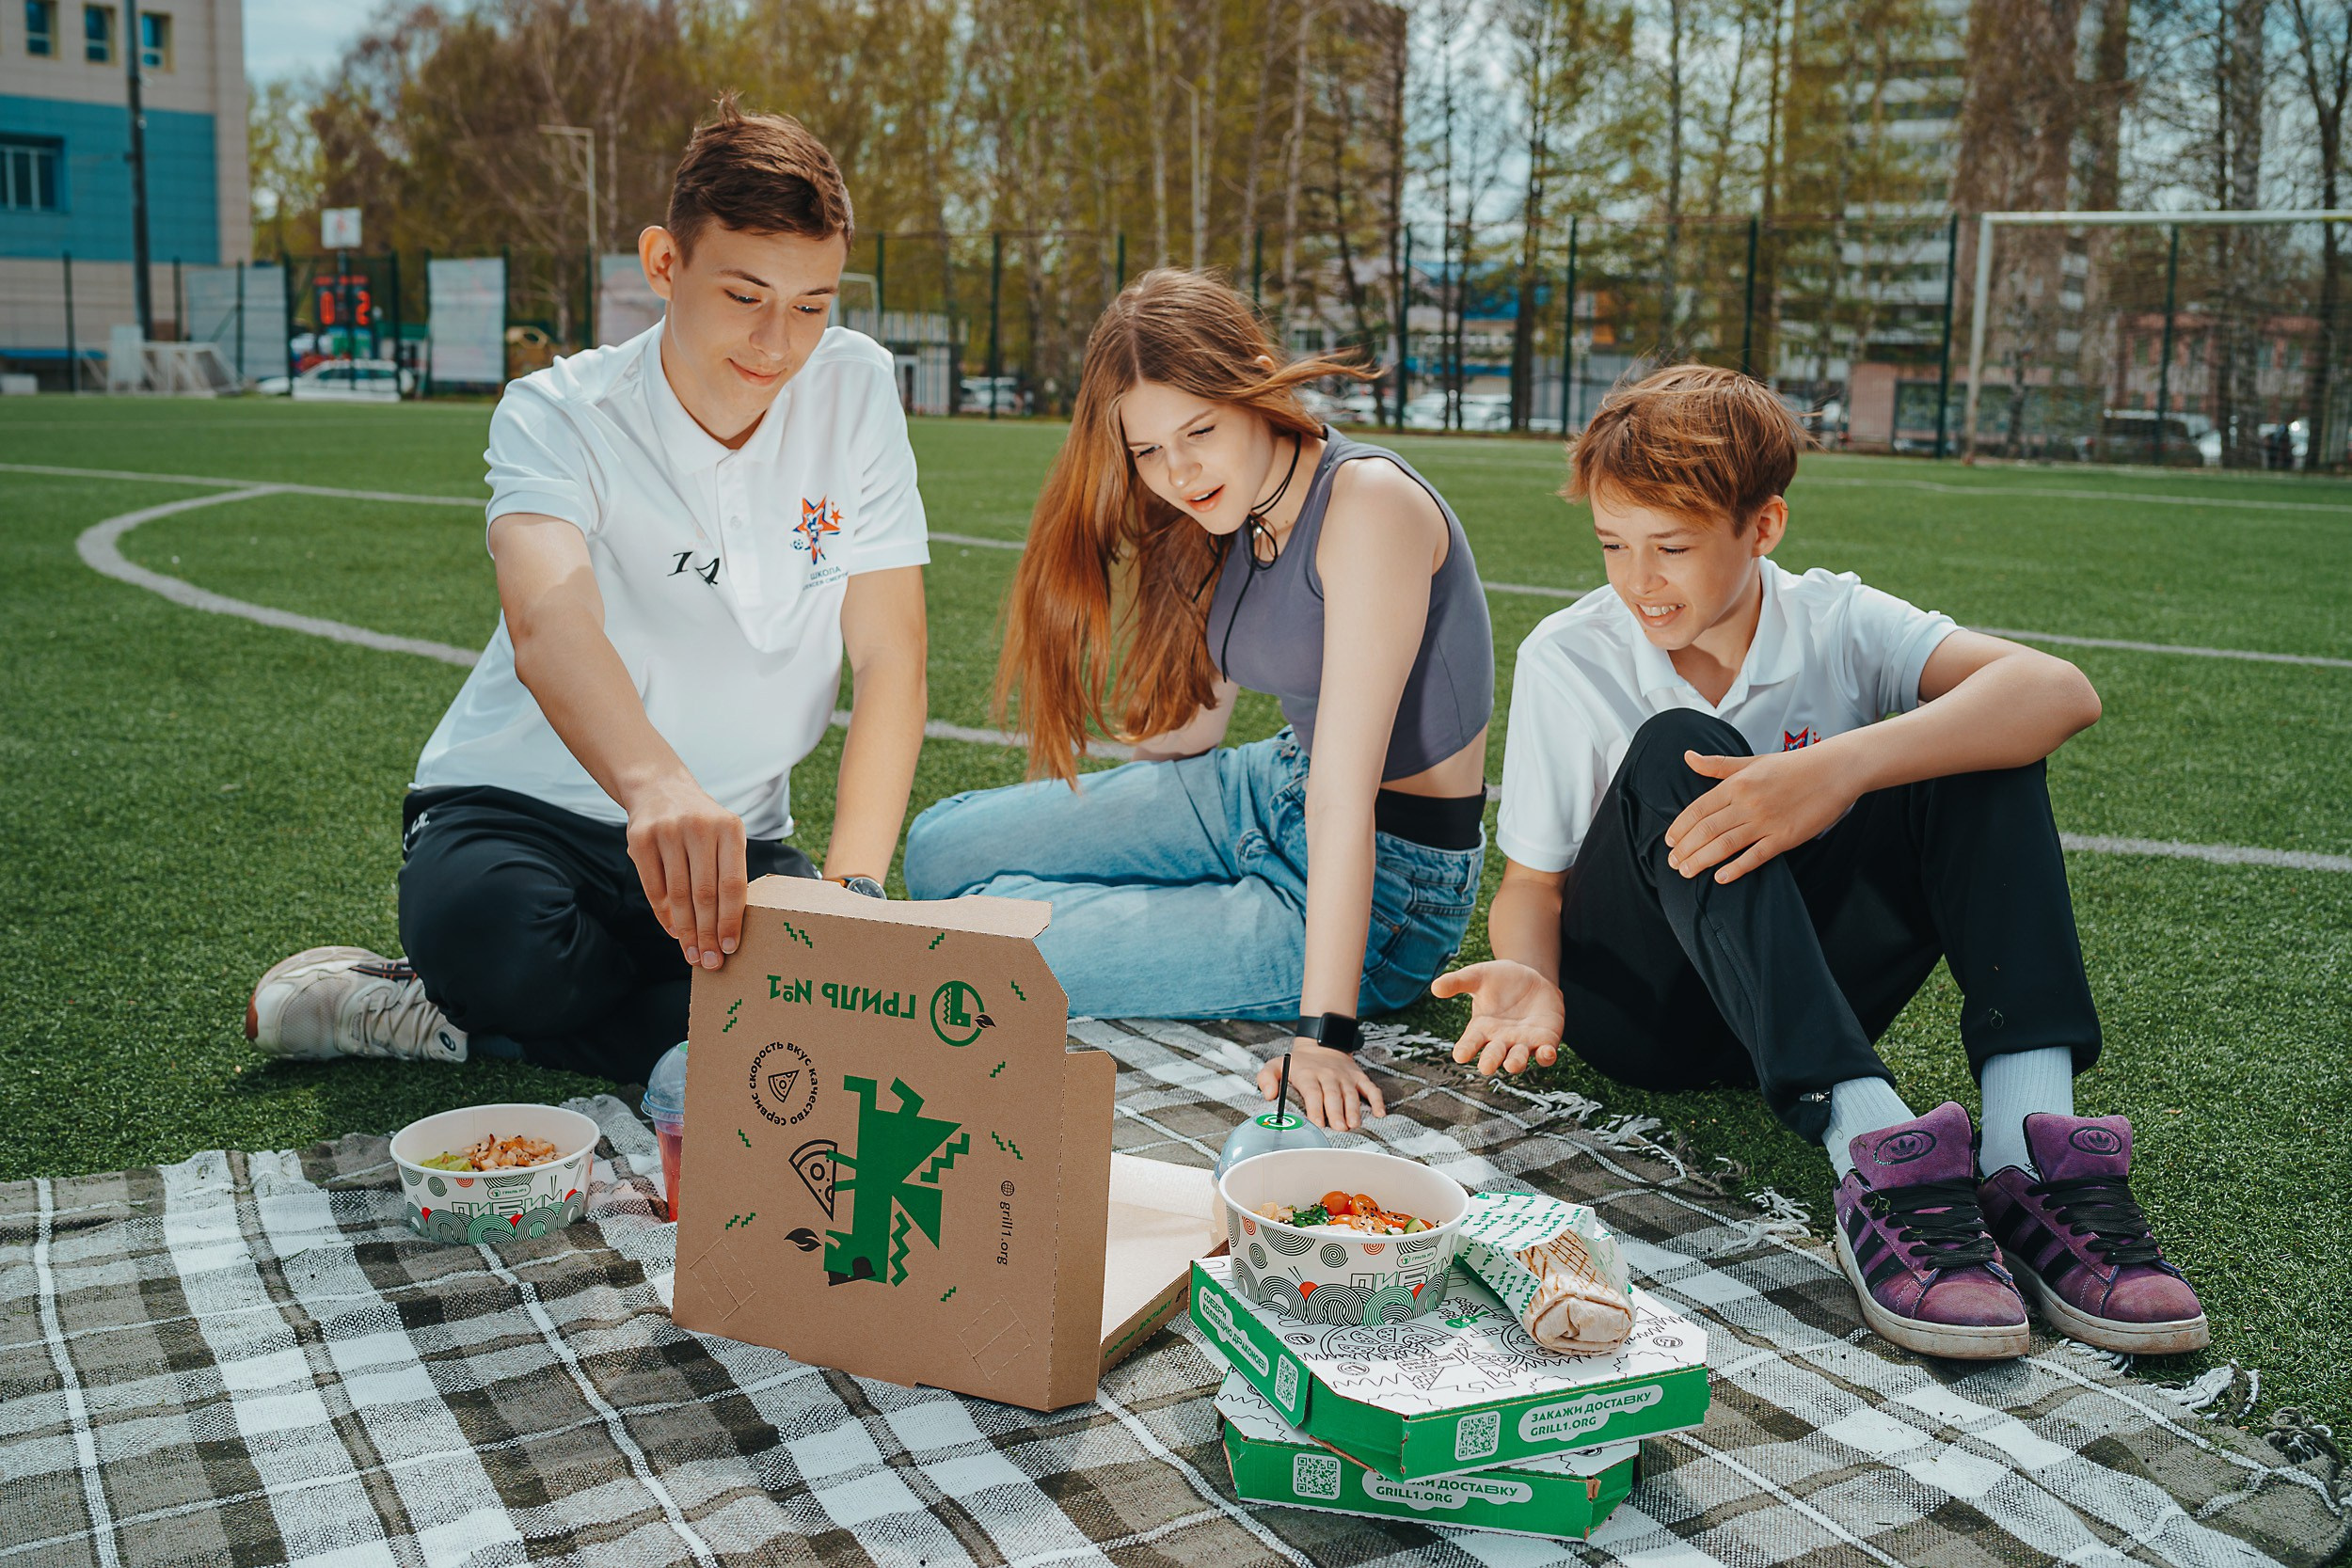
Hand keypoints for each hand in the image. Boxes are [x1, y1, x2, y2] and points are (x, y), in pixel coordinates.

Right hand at [622, 774, 747, 969]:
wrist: (660, 789)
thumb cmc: (701, 825)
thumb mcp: (724, 836)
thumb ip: (728, 873)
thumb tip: (727, 930)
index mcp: (729, 828)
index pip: (732, 884)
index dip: (731, 920)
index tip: (730, 948)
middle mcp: (699, 827)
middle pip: (705, 895)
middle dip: (708, 934)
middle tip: (710, 962)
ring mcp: (667, 831)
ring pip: (678, 895)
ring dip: (685, 931)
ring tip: (692, 954)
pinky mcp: (639, 839)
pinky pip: (654, 888)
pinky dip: (664, 915)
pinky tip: (673, 932)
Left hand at [1257, 1041, 1386, 1130]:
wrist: (1321, 1044)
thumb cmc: (1297, 1064)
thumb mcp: (1276, 1065)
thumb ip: (1266, 1079)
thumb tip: (1268, 1095)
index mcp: (1308, 1074)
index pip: (1313, 1092)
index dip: (1316, 1108)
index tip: (1318, 1123)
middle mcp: (1328, 1075)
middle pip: (1333, 1095)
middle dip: (1336, 1112)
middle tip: (1340, 1129)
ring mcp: (1345, 1076)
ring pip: (1351, 1094)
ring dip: (1354, 1109)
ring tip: (1354, 1125)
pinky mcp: (1358, 1077)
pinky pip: (1370, 1088)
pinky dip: (1377, 1100)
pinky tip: (1380, 1114)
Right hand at [1432, 961, 1565, 1076]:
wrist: (1531, 976)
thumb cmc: (1499, 979)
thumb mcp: (1478, 976)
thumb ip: (1458, 982)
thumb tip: (1435, 987)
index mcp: (1481, 1028)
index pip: (1470, 1043)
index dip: (1465, 1050)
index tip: (1459, 1056)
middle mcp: (1501, 1040)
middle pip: (1494, 1055)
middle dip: (1490, 1061)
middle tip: (1486, 1066)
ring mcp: (1524, 1042)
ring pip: (1519, 1059)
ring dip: (1516, 1063)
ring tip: (1511, 1064)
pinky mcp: (1545, 1040)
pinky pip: (1546, 1054)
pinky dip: (1546, 1056)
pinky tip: (1546, 1053)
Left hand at [1664, 745, 1861, 884]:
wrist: (1833, 771)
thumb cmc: (1791, 766)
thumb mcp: (1751, 762)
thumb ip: (1717, 765)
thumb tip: (1687, 756)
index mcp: (1736, 784)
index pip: (1698, 809)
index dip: (1680, 827)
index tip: (1669, 841)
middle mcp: (1747, 803)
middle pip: (1707, 830)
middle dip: (1686, 849)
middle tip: (1672, 863)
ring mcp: (1766, 821)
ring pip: (1725, 844)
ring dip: (1702, 860)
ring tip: (1686, 872)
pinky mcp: (1786, 837)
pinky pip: (1756, 856)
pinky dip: (1737, 868)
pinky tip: (1721, 878)